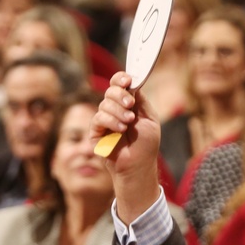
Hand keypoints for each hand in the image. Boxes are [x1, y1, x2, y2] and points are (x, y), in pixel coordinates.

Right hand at [91, 71, 161, 223]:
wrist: (138, 166)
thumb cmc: (146, 145)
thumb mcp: (150, 119)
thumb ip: (141, 101)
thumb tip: (133, 83)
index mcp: (128, 104)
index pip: (119, 84)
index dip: (121, 79)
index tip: (127, 81)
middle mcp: (115, 109)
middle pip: (110, 90)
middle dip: (121, 95)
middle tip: (131, 105)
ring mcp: (104, 120)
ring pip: (105, 103)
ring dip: (118, 111)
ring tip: (128, 123)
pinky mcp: (95, 132)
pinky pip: (99, 118)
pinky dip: (111, 121)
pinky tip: (121, 129)